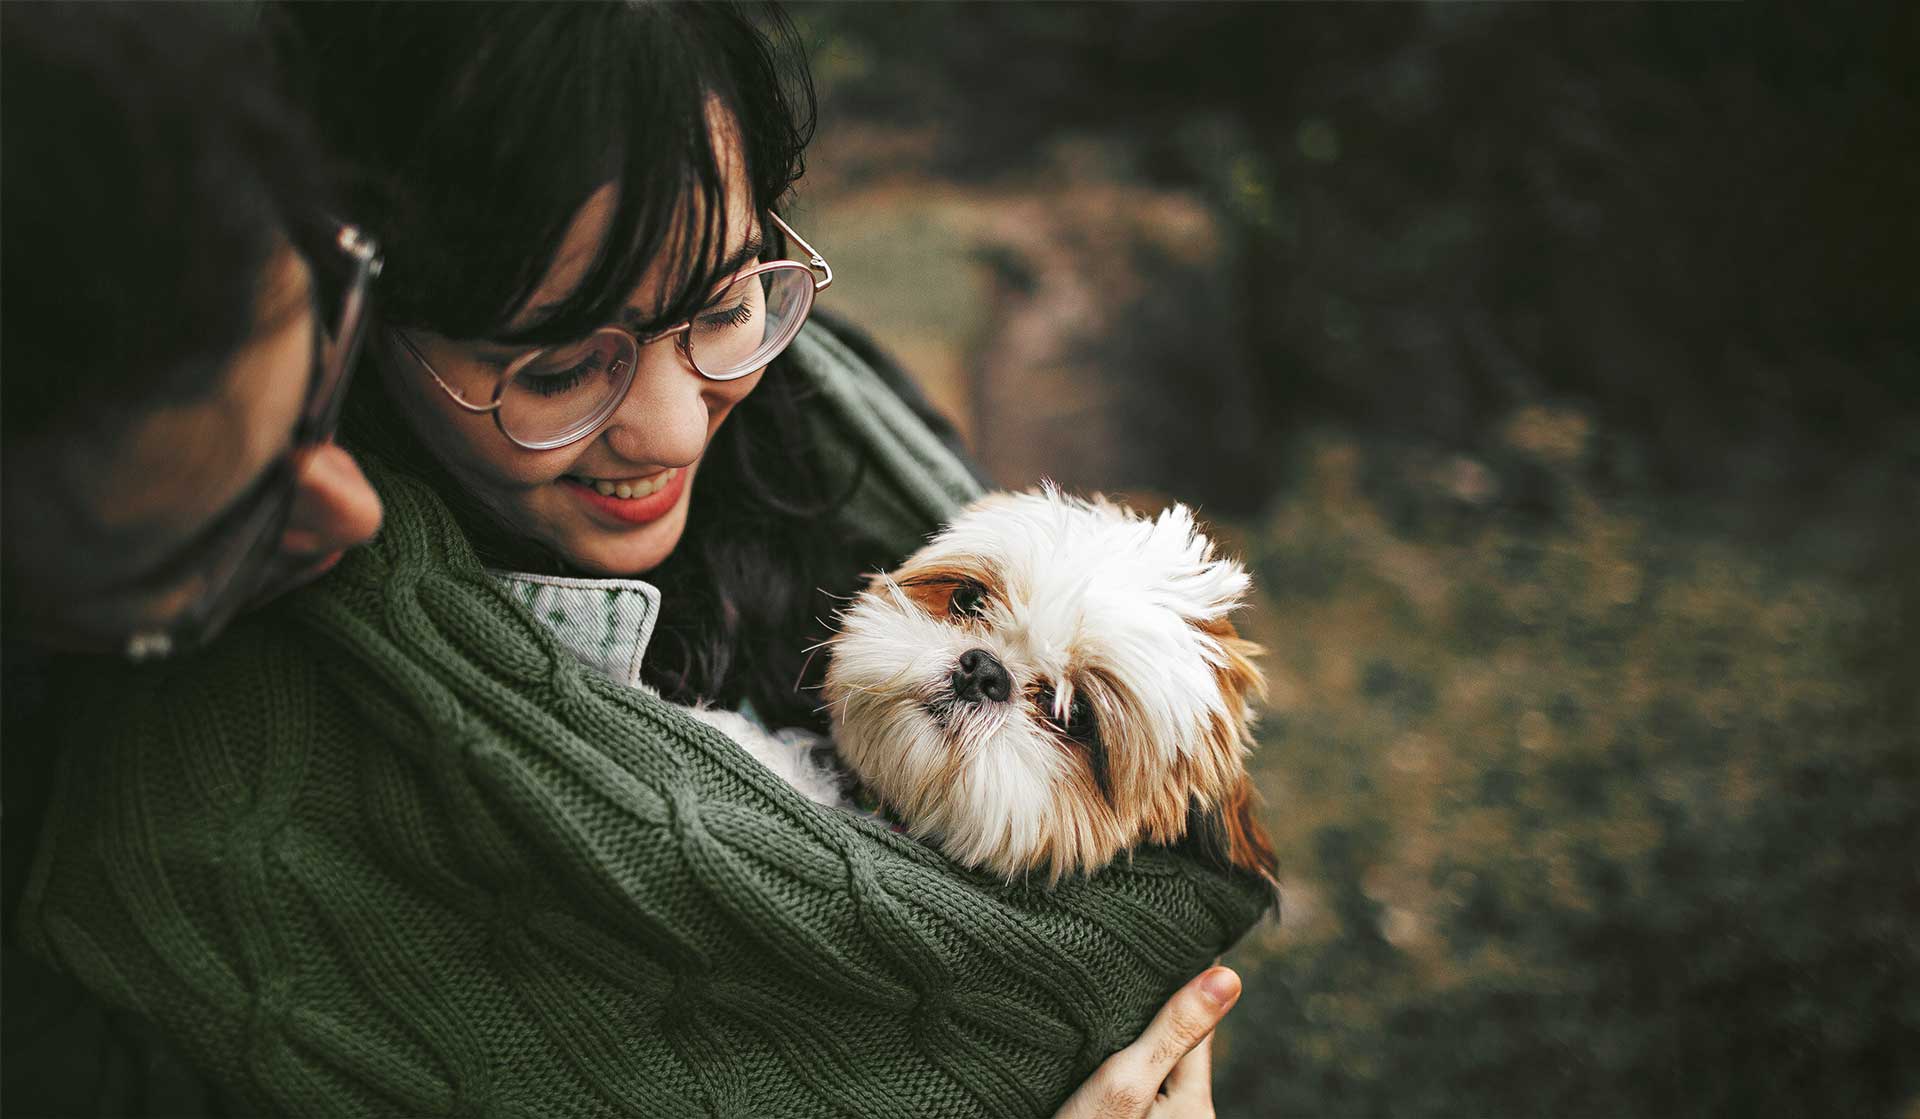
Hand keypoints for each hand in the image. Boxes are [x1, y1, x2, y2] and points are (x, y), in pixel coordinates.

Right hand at [1052, 966, 1241, 1118]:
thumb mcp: (1126, 1082)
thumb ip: (1175, 1032)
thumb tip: (1232, 975)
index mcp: (1194, 1107)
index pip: (1198, 1027)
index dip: (1185, 980)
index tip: (1173, 935)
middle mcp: (1181, 1118)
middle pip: (1172, 1046)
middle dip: (1154, 1009)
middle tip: (1131, 954)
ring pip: (1147, 1063)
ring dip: (1129, 1035)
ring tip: (1106, 988)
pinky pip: (1127, 1083)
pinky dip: (1112, 1060)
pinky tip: (1088, 1040)